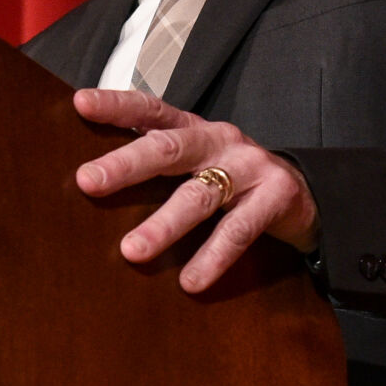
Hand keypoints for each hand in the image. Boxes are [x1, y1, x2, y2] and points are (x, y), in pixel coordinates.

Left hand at [73, 88, 320, 292]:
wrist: (305, 192)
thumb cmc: (229, 176)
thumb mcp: (194, 160)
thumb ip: (155, 161)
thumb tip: (89, 181)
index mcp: (192, 128)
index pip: (151, 109)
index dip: (117, 105)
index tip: (80, 103)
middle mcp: (218, 140)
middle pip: (169, 148)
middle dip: (127, 164)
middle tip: (88, 181)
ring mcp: (249, 166)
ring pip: (200, 195)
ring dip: (164, 223)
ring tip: (131, 251)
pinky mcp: (276, 197)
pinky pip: (238, 230)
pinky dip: (212, 257)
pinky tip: (189, 282)